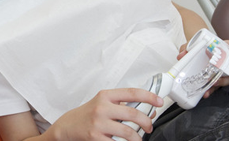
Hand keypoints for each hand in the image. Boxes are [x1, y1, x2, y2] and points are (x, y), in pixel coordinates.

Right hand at [46, 88, 163, 140]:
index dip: (149, 96)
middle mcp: (102, 107)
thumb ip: (122, 105)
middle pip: (133, 113)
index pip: (132, 92)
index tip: (159, 101)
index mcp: (106, 95)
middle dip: (146, 122)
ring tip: (137, 139)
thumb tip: (147, 111)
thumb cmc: (88, 113)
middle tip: (149, 127)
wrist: (68, 125)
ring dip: (138, 138)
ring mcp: (98, 123)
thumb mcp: (103, 103)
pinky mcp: (95, 137)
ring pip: (128, 132)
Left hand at [178, 40, 228, 97]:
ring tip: (213, 81)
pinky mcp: (217, 81)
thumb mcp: (193, 43)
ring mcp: (226, 73)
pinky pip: (217, 87)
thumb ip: (188, 47)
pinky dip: (211, 89)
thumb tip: (182, 55)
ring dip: (222, 81)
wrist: (196, 52)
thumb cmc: (200, 46)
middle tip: (227, 68)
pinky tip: (205, 92)